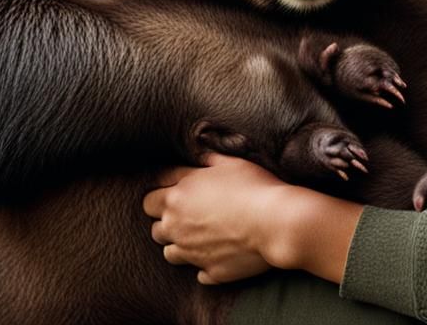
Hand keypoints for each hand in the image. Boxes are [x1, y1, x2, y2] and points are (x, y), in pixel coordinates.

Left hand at [143, 153, 285, 283]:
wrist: (275, 223)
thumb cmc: (254, 186)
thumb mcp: (230, 162)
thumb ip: (208, 159)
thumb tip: (198, 154)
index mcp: (178, 195)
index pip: (151, 193)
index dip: (164, 189)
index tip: (179, 187)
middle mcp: (177, 225)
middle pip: (154, 225)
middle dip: (165, 218)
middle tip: (188, 211)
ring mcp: (191, 252)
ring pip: (168, 251)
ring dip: (180, 243)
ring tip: (201, 233)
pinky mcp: (208, 271)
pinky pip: (196, 271)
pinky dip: (203, 263)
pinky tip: (218, 251)